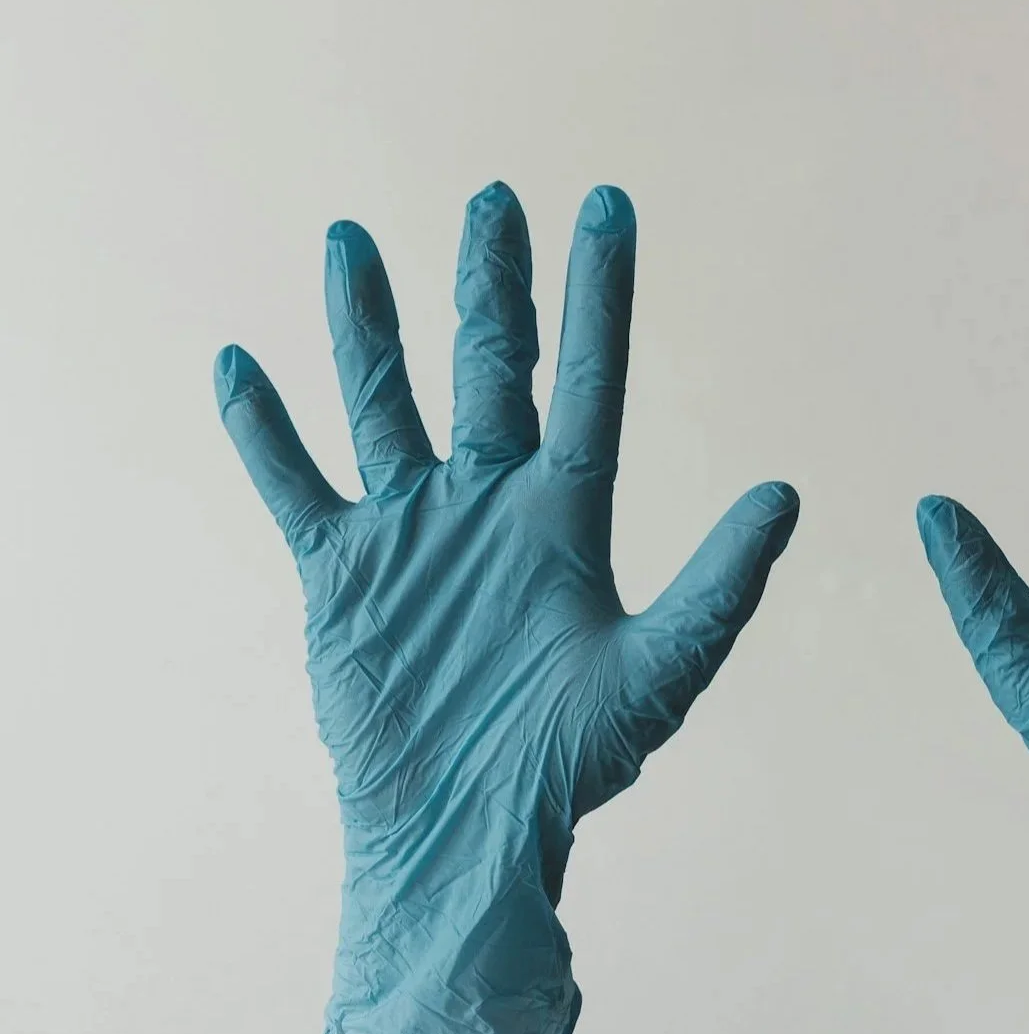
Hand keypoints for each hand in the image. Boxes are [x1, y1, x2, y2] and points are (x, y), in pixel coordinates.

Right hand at [216, 182, 798, 1033]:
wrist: (467, 833)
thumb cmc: (569, 765)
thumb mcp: (661, 668)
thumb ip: (722, 583)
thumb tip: (785, 492)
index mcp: (567, 516)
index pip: (588, 379)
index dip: (600, 296)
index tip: (608, 208)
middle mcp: (490, 505)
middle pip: (489, 368)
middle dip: (491, 286)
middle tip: (493, 200)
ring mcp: (414, 531)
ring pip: (384, 402)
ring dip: (366, 327)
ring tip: (352, 241)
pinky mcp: (342, 572)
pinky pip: (294, 484)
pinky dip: (264, 430)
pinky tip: (238, 365)